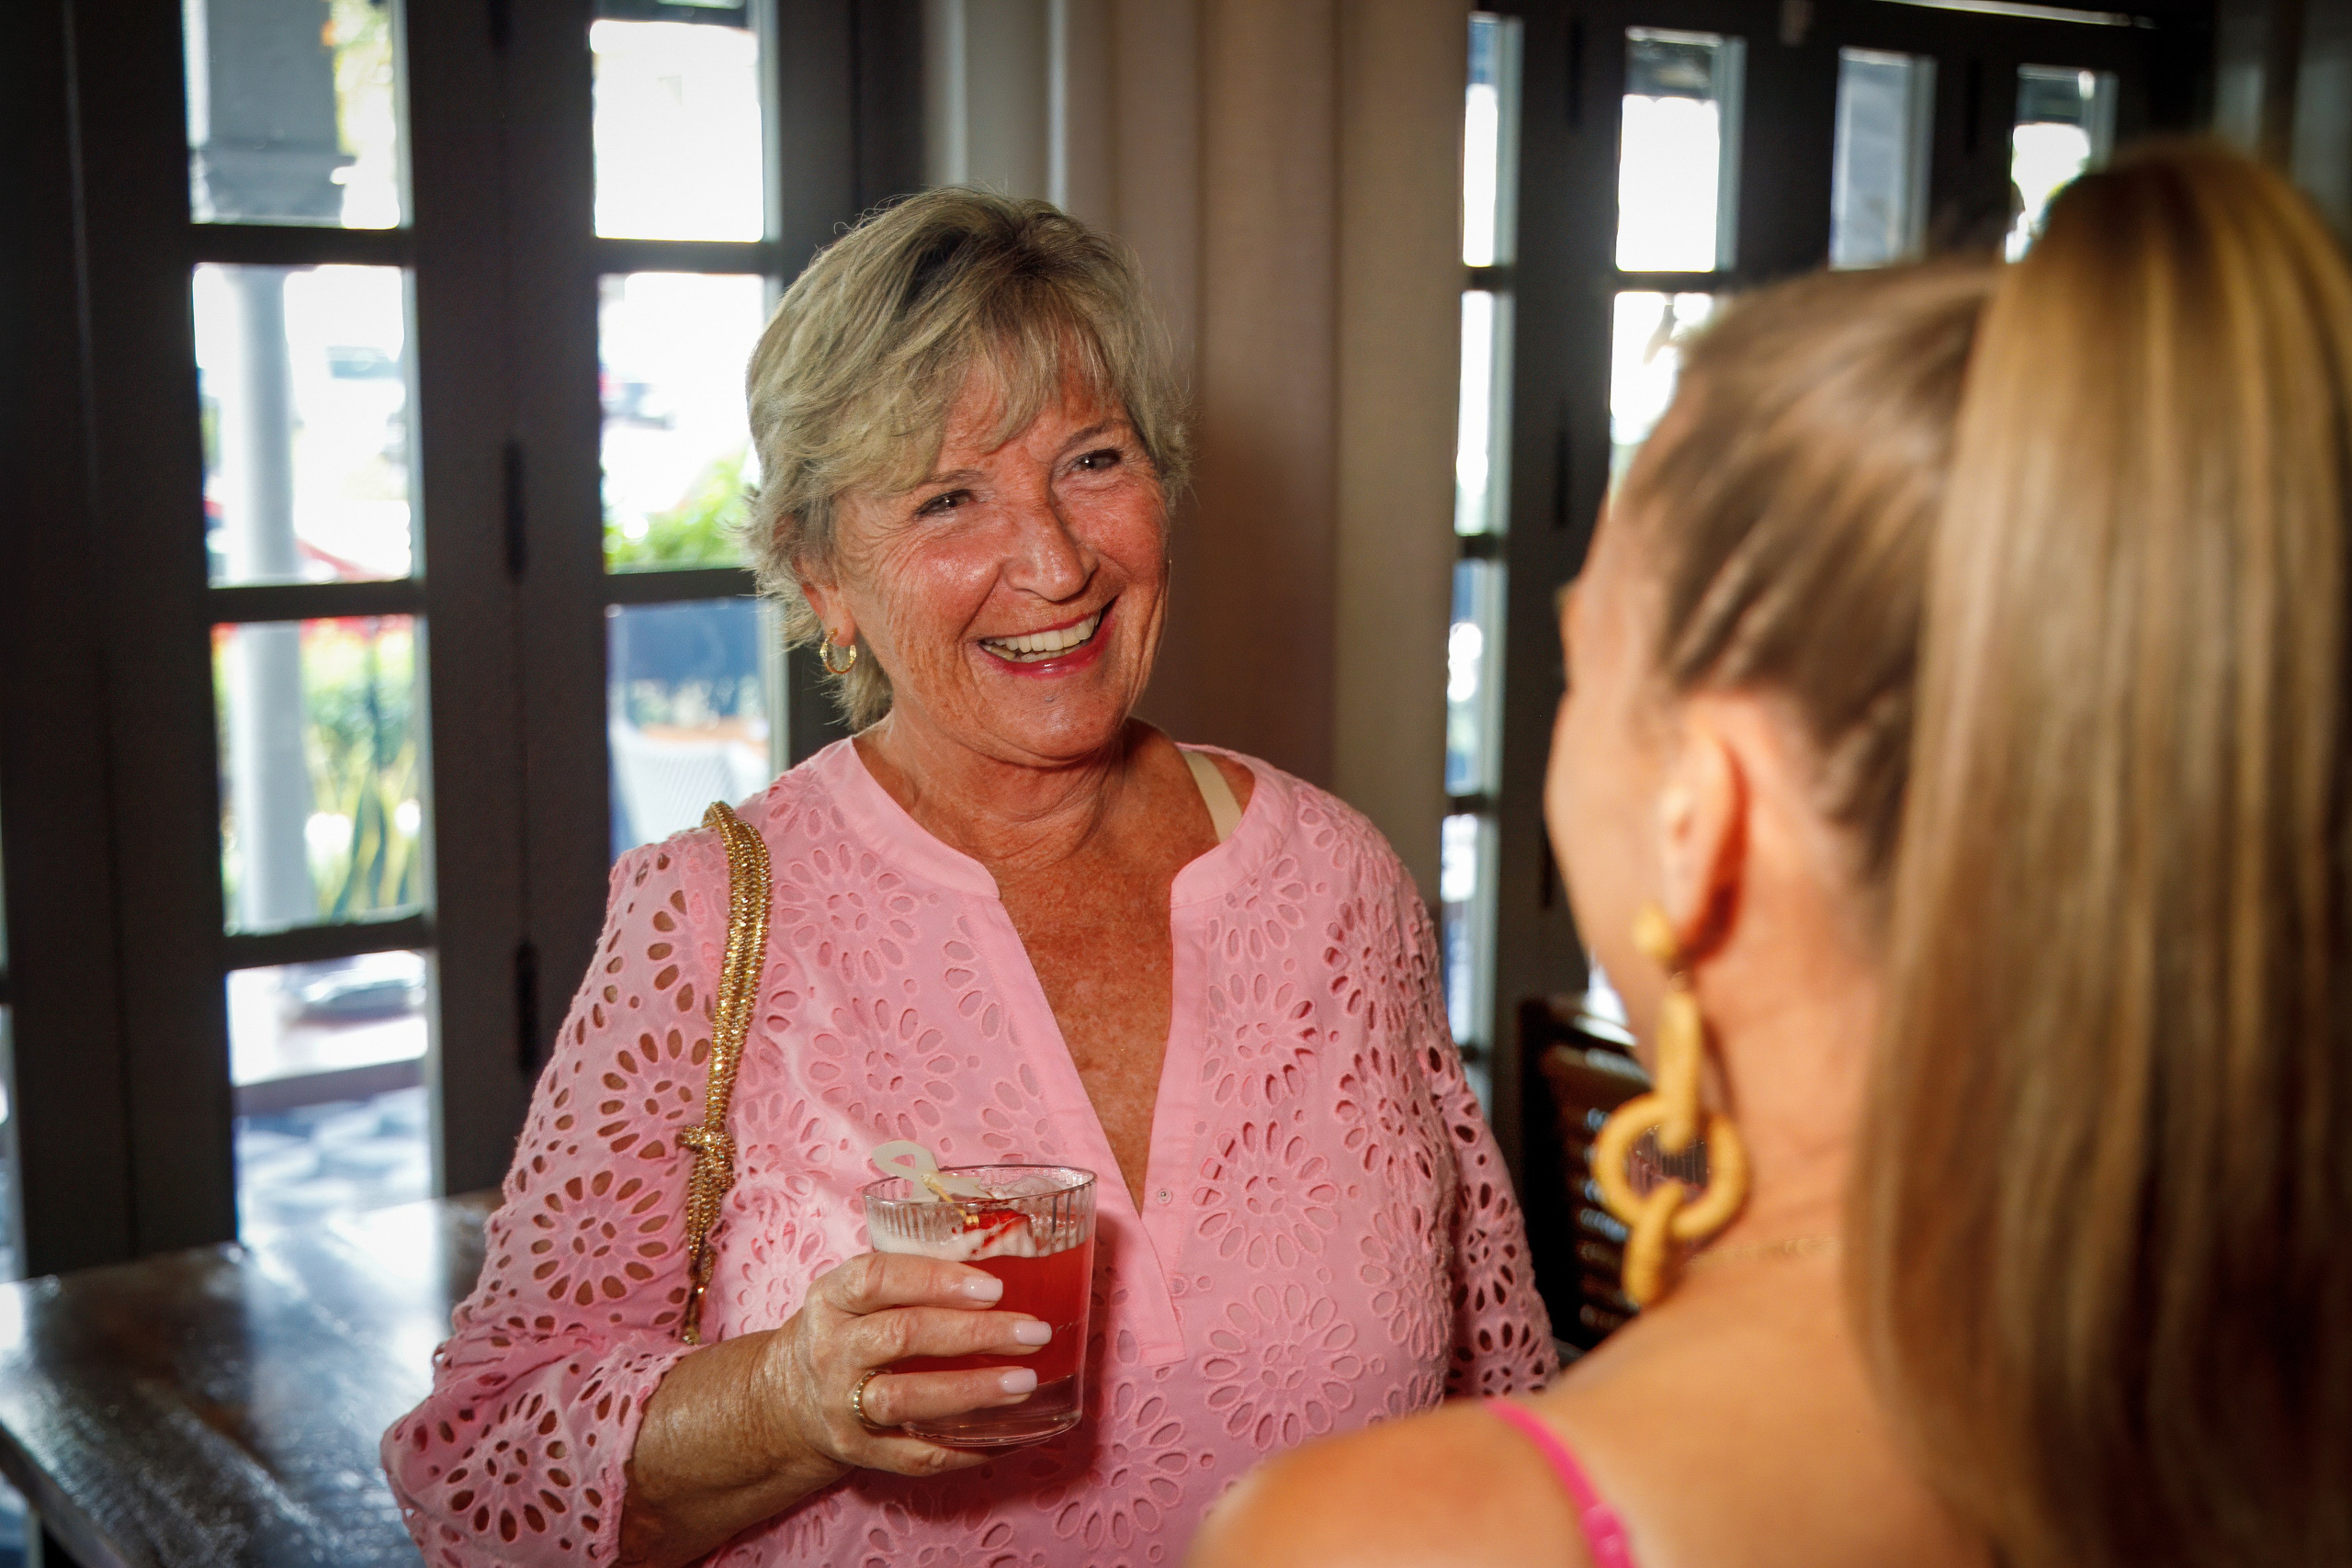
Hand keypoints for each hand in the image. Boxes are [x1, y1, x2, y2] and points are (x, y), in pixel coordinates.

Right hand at [757, 1251, 1049, 1478]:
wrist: (790, 1398)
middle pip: (901, 1336)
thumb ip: (915, 1279)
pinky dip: (965, 1447)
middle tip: (1033, 1333)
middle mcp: (831, 1350)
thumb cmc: (850, 1330)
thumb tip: (1012, 1270)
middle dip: (974, 1334)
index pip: (877, 1279)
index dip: (936, 1281)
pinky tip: (1009, 1435)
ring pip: (905, 1399)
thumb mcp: (859, 1294)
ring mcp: (840, 1405)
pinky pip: (915, 1455)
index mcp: (832, 1298)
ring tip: (1025, 1383)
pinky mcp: (857, 1450)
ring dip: (971, 1391)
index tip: (994, 1288)